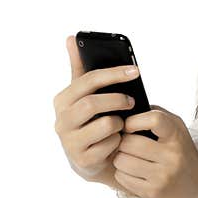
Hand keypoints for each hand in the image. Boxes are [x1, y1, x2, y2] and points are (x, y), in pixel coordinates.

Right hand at [53, 35, 137, 183]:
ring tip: (122, 123)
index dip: (114, 74)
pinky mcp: (83, 160)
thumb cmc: (91, 119)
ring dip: (120, 122)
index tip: (136, 71)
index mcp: (62, 100)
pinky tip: (117, 140)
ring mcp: (69, 142)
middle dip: (118, 99)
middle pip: (92, 103)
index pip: (87, 80)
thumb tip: (71, 38)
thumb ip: (80, 67)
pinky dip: (119, 140)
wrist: (91, 157)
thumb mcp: (85, 94)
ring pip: (105, 124)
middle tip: (132, 101)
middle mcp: (61, 120)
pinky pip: (110, 145)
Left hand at [115, 105, 197, 197]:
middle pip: (129, 142)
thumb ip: (156, 114)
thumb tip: (128, 110)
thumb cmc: (182, 151)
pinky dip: (122, 173)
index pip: (154, 119)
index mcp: (177, 136)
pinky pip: (122, 178)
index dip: (134, 121)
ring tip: (130, 157)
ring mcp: (162, 177)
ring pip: (122, 161)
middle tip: (128, 144)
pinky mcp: (152, 193)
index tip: (130, 125)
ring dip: (121, 158)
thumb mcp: (177, 127)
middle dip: (123, 142)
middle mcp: (171, 157)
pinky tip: (133, 171)